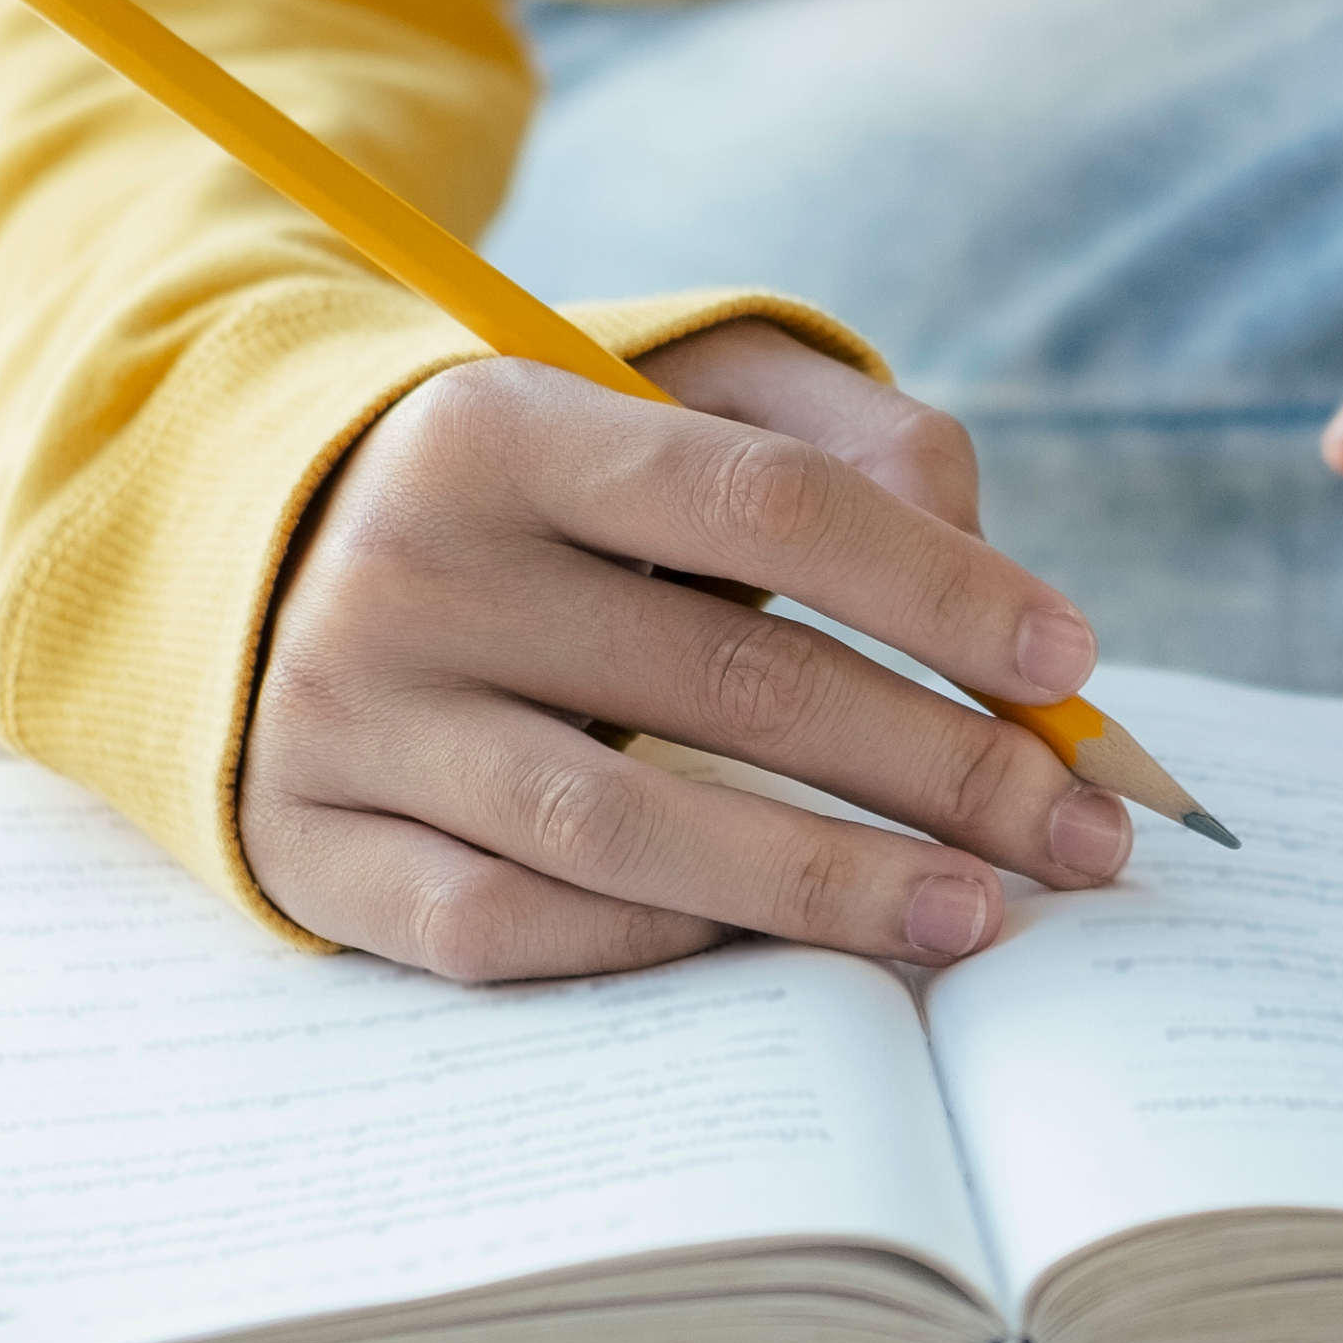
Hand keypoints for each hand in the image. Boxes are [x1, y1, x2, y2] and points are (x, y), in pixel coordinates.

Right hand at [247, 318, 1139, 980]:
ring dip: (826, 886)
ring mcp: (345, 719)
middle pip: (729, 682)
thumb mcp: (669, 393)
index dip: (939, 590)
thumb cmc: (538, 487)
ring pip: (627, 831)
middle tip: (1082, 831)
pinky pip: (505, 930)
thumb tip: (978, 558)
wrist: (261, 557)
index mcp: (498, 420)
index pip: (765, 506)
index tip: (1072, 664)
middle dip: (941, 766)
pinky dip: (652, 947)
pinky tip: (774, 950)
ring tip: (976, 914)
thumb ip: (845, 435)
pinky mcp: (309, 849)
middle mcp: (406, 567)